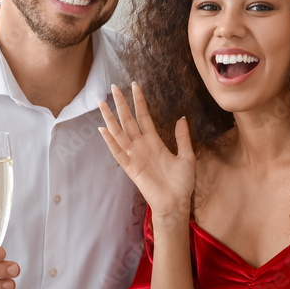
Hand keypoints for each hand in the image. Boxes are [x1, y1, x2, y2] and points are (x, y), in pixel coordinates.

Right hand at [98, 82, 195, 225]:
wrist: (176, 203)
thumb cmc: (182, 183)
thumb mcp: (187, 157)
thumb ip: (183, 138)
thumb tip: (181, 118)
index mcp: (155, 141)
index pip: (144, 116)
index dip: (139, 101)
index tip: (134, 85)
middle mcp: (142, 146)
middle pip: (128, 120)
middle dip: (121, 104)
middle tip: (113, 87)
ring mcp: (134, 156)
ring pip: (119, 133)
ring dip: (110, 118)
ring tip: (102, 104)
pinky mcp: (130, 168)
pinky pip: (118, 152)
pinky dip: (110, 141)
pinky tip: (102, 129)